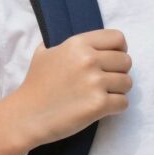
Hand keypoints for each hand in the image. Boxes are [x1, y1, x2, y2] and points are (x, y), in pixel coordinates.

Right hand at [12, 28, 131, 149]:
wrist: (26, 115)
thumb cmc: (35, 85)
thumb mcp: (45, 53)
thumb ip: (64, 44)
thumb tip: (78, 41)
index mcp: (78, 44)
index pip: (118, 38)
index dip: (119, 50)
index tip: (111, 61)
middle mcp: (89, 59)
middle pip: (126, 62)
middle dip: (118, 73)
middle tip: (105, 82)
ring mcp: (95, 82)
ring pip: (127, 83)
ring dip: (118, 91)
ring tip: (101, 95)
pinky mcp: (98, 104)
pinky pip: (123, 103)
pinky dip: (115, 107)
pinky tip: (101, 109)